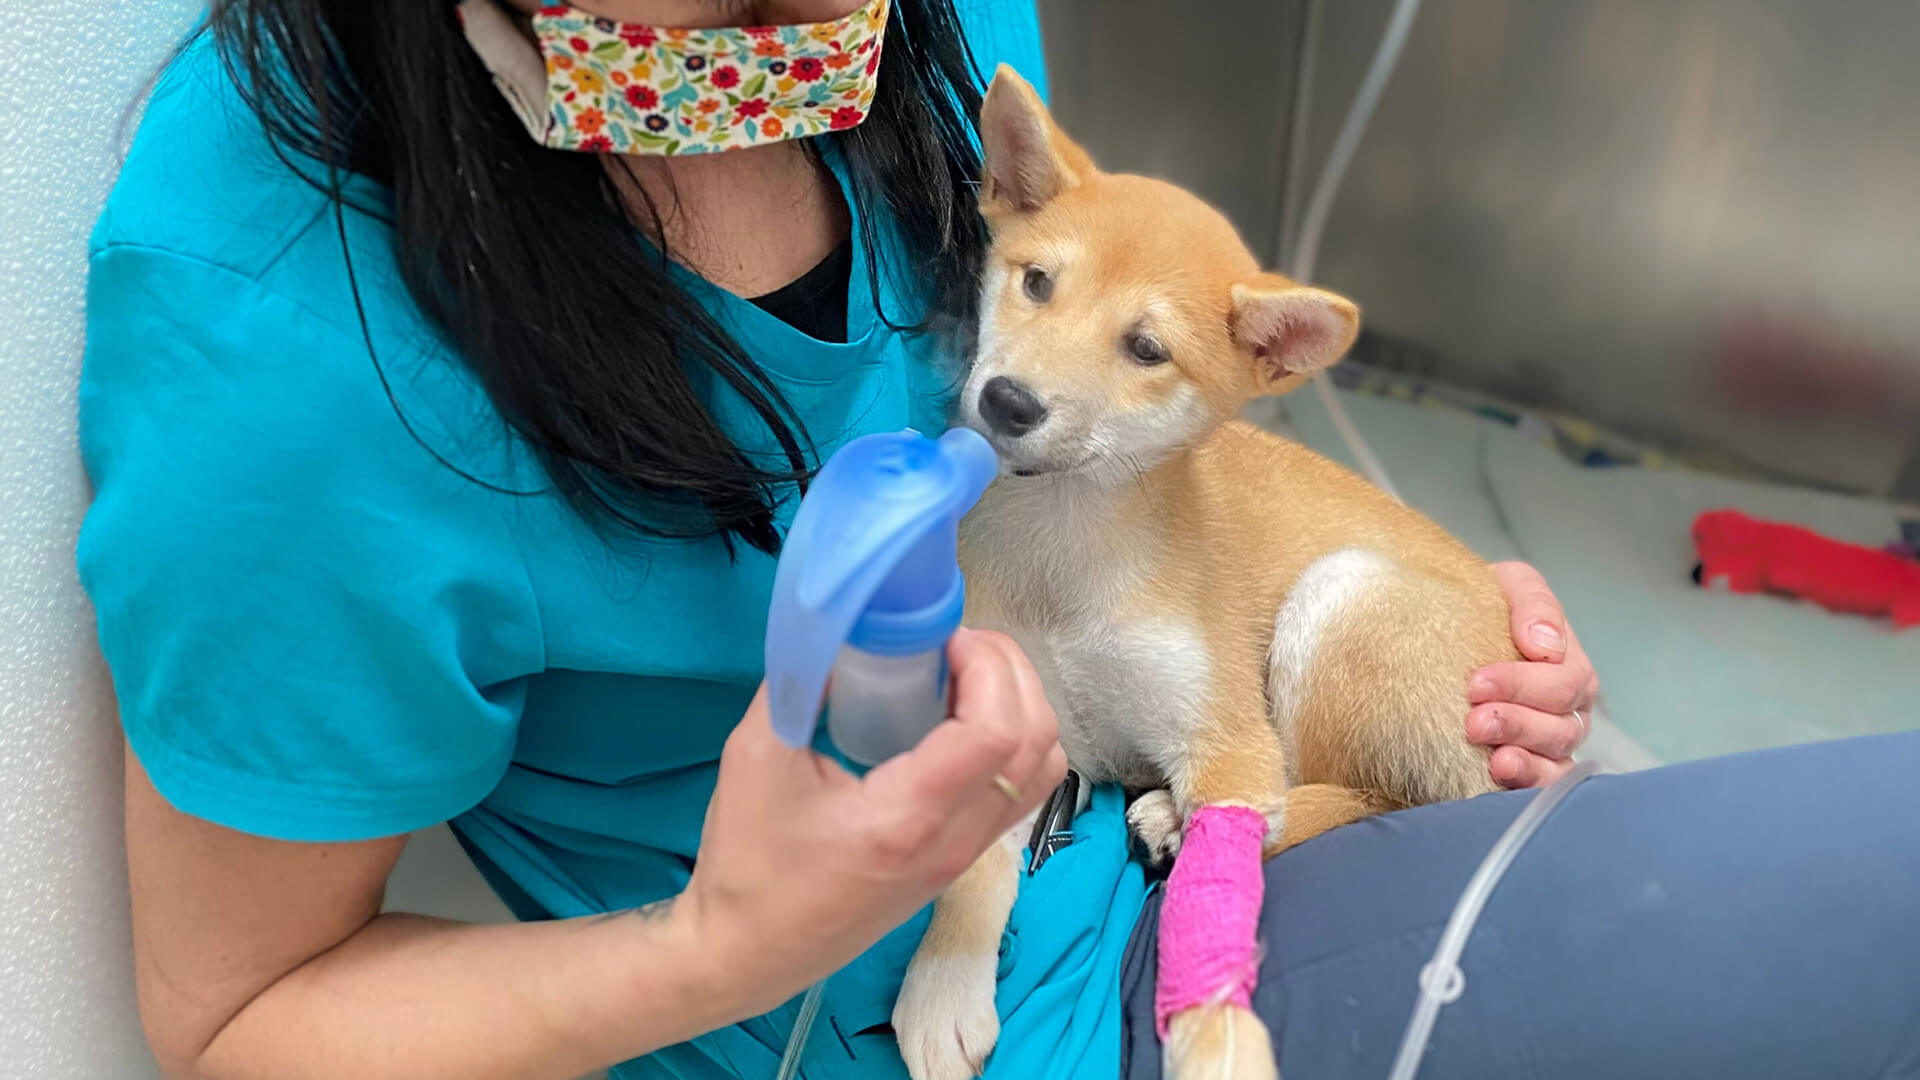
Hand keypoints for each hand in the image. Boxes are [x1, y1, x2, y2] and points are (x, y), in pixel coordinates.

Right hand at [678, 629, 1065, 1019]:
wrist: (747, 952)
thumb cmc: (747, 862)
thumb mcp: (756, 757)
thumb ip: (798, 681)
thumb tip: (837, 624)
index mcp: (908, 817)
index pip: (995, 731)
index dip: (986, 667)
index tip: (943, 637)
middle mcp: (953, 840)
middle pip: (1036, 742)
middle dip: (1010, 674)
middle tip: (957, 645)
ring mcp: (963, 856)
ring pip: (1042, 770)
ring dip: (1020, 708)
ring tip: (963, 677)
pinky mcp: (959, 861)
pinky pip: (1020, 792)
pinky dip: (1011, 742)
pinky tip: (955, 721)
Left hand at [1467, 562, 1599, 788]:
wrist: (1446, 629)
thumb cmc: (1483, 607)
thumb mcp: (1509, 586)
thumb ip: (1534, 604)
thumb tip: (1545, 644)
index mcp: (1568, 662)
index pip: (1563, 681)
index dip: (1522, 684)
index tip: (1475, 682)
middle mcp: (1568, 705)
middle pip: (1560, 724)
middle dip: (1517, 722)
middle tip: (1474, 720)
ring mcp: (1552, 739)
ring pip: (1555, 758)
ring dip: (1523, 758)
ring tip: (1491, 756)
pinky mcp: (1532, 766)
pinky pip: (1545, 783)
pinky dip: (1528, 781)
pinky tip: (1501, 774)